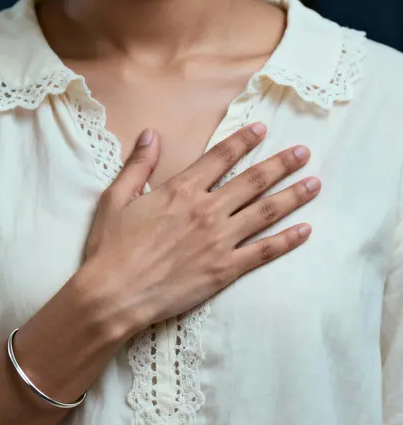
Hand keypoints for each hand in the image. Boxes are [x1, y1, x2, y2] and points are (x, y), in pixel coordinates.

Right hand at [83, 124, 320, 334]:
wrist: (113, 294)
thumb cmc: (110, 248)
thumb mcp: (116, 198)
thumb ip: (138, 165)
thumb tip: (150, 134)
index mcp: (181, 190)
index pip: (221, 157)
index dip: (244, 141)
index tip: (263, 129)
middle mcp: (206, 210)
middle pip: (253, 180)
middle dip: (281, 163)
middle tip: (303, 152)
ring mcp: (219, 240)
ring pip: (265, 212)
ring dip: (292, 196)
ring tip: (314, 183)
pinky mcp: (225, 270)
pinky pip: (264, 252)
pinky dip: (287, 240)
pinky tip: (305, 230)